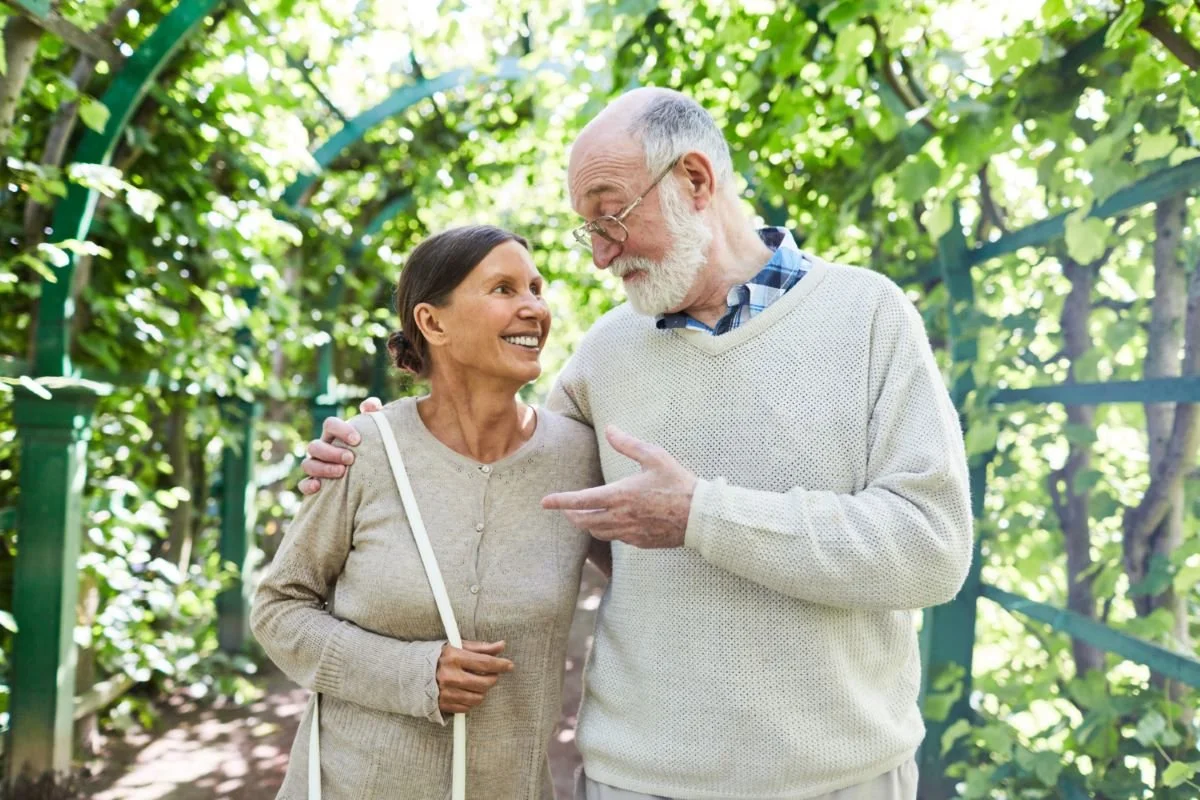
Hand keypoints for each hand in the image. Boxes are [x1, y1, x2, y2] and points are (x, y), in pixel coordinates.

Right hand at [298, 396, 384, 494]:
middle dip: (331, 452)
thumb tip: (370, 406)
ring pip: (307, 464)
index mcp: (334, 434)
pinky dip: (307, 485)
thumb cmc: (371, 446)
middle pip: (315, 446)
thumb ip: (374, 413)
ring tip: (341, 472)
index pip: (330, 424)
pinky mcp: (314, 483)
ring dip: (322, 468)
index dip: (340, 430)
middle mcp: (322, 448)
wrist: (371, 472)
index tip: (357, 440)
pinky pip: (303, 484)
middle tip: (350, 459)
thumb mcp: (374, 428)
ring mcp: (315, 466)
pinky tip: (318, 486)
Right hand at [436, 640, 513, 713]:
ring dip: (482, 691)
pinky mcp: (444, 705)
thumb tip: (501, 646)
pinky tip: (466, 691)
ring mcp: (446, 692)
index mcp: (454, 657)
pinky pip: (467, 708)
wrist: (411, 674)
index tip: (509, 665)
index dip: (501, 664)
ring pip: (478, 697)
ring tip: (477, 683)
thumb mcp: (457, 647)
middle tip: (491, 674)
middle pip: (484, 682)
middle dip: (492, 678)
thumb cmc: (438, 658)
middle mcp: (450, 676)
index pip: (485, 662)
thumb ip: (480, 647)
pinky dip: (471, 700)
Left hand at [541, 426, 696, 548]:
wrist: (700, 516)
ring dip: (587, 525)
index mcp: (620, 495)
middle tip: (565, 510)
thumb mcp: (654, 456)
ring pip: (598, 532)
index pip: (581, 501)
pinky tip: (612, 523)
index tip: (544, 502)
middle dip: (570, 516)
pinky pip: (616, 539)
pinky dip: (607, 531)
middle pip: (583, 522)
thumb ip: (628, 444)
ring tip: (584, 516)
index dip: (560, 501)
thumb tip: (609, 430)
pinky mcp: (640, 542)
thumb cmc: (678, 483)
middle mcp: (620, 517)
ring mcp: (630, 532)